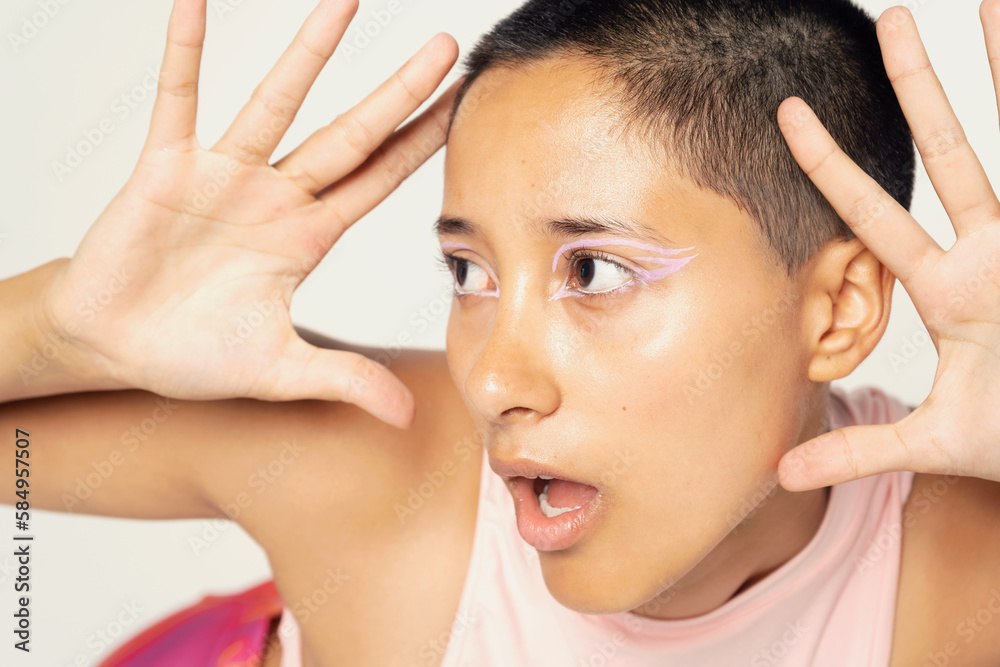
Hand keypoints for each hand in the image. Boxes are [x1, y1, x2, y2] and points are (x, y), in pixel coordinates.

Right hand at [40, 0, 459, 427]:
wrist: (115, 346)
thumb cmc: (193, 353)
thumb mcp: (278, 371)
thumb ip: (341, 381)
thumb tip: (404, 419)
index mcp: (307, 237)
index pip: (380, 182)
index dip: (422, 147)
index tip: (464, 110)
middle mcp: (276, 196)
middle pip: (350, 134)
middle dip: (398, 93)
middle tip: (446, 46)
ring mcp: (223, 176)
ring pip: (277, 103)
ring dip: (311, 53)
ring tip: (348, 1)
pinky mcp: (164, 169)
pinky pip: (178, 100)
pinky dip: (184, 54)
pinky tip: (195, 4)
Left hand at [775, 1, 999, 488]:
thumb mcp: (931, 443)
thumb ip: (857, 450)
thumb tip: (776, 474)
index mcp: (949, 288)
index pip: (873, 214)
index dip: (830, 165)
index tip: (788, 116)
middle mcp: (993, 251)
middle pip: (948, 153)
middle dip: (918, 88)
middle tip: (887, 19)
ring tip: (990, 1)